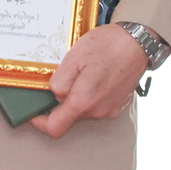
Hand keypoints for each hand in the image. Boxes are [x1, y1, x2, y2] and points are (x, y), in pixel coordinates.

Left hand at [28, 25, 147, 138]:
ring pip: (81, 109)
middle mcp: (97, 112)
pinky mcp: (117, 105)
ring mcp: (109, 110)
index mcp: (83, 102)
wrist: (139, 42)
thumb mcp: (74, 57)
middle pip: (68, 116)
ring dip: (75, 96)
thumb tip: (53, 95)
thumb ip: (60, 81)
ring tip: (80, 71)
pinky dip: (88, 94)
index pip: (54, 128)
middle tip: (60, 77)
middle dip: (59, 101)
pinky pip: (94, 105)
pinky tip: (92, 74)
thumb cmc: (107, 46)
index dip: (39, 122)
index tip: (31, 111)